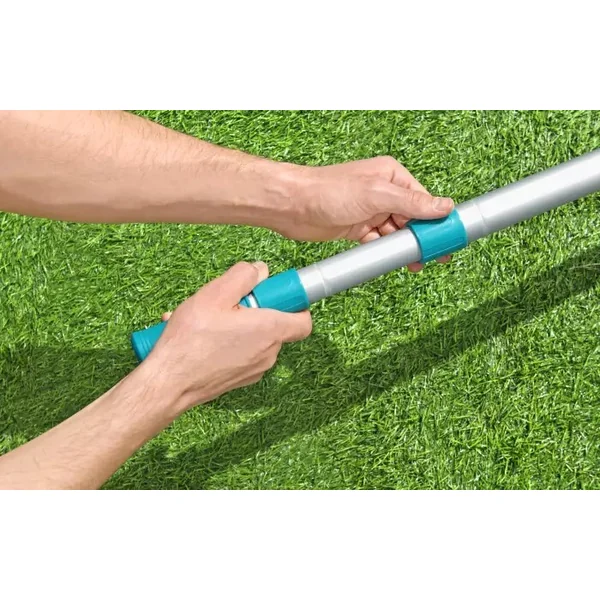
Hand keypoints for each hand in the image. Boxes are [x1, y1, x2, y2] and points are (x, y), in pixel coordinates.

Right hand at [146, 261, 311, 410]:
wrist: (168, 383)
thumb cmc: (191, 339)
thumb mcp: (215, 293)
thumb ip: (243, 276)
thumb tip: (260, 271)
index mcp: (270, 331)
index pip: (304, 319)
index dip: (294, 303)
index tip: (273, 294)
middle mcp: (268, 353)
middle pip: (274, 324)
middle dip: (254, 309)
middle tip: (227, 304)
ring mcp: (254, 370)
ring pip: (253, 338)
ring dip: (235, 325)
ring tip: (204, 320)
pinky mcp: (239, 379)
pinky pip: (240, 353)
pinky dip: (226, 342)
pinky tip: (200, 337)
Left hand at [276, 156, 453, 270]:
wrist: (293, 206)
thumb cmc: (330, 191)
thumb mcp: (377, 194)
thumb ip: (412, 202)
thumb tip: (443, 206)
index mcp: (391, 175)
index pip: (423, 199)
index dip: (437, 219)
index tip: (450, 236)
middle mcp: (383, 192)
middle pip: (412, 218)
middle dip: (422, 237)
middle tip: (437, 256)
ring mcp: (370, 211)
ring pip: (396, 232)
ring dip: (404, 247)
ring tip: (417, 263)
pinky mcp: (357, 228)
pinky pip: (378, 242)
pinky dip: (385, 251)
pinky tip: (394, 261)